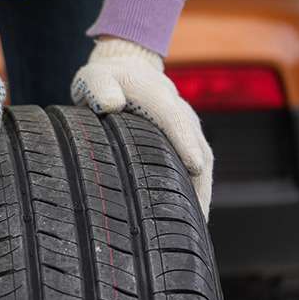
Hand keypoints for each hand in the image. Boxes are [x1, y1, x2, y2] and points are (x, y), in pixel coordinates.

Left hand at [71, 37, 213, 217]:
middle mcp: (181, 112)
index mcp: (158, 96)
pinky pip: (199, 166)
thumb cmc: (105, 78)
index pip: (175, 120)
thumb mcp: (94, 77)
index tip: (195, 166)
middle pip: (198, 148)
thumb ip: (99, 87)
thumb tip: (110, 104)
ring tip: (197, 229)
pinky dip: (198, 189)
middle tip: (196, 218)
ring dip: (203, 191)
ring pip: (203, 161)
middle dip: (201, 181)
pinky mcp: (187, 140)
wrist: (126, 70)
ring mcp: (188, 127)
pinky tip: (191, 217)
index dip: (185, 142)